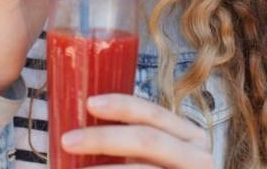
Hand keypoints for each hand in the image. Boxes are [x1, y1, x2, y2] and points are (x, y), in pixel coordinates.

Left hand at [62, 94, 213, 167]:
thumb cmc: (153, 168)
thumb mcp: (152, 152)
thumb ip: (129, 135)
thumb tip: (79, 125)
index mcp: (190, 137)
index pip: (154, 113)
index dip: (122, 105)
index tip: (89, 103)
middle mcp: (198, 158)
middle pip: (147, 140)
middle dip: (103, 138)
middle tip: (68, 141)